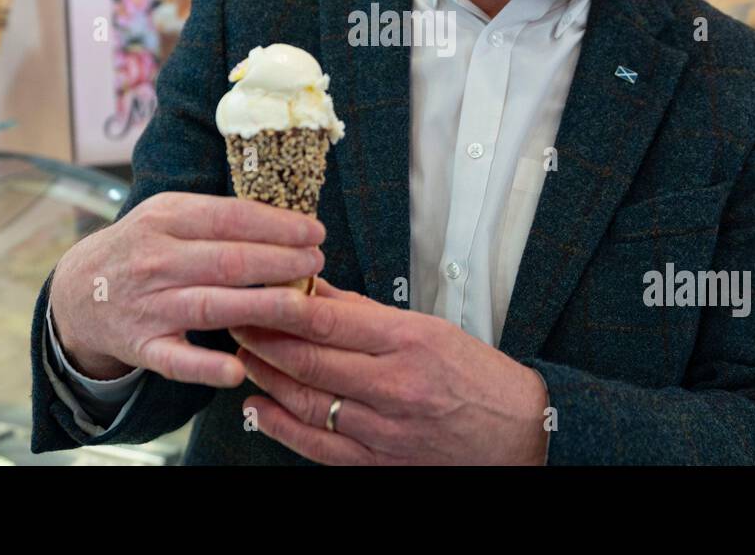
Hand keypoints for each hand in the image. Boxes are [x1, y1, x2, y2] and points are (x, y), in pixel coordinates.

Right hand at [48, 192, 324, 384]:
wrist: (77, 290)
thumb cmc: (141, 246)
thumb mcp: (168, 214)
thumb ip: (217, 215)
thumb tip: (284, 220)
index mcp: (165, 219)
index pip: (231, 218)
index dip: (278, 225)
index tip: (314, 232)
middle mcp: (156, 260)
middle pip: (229, 261)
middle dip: (280, 261)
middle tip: (317, 263)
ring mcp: (149, 305)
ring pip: (212, 306)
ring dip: (262, 305)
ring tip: (302, 304)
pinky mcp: (142, 346)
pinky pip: (177, 360)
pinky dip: (205, 368)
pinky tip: (237, 371)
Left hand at [230, 279, 549, 464]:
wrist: (519, 434)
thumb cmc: (478, 378)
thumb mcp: (429, 329)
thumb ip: (367, 314)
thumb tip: (317, 291)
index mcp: (408, 342)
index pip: (329, 321)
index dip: (281, 307)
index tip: (255, 291)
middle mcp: (394, 386)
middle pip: (309, 360)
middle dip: (263, 338)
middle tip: (236, 318)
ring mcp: (384, 429)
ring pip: (306, 401)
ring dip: (266, 377)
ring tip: (243, 355)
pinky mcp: (378, 463)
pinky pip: (318, 446)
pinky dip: (281, 427)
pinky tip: (258, 408)